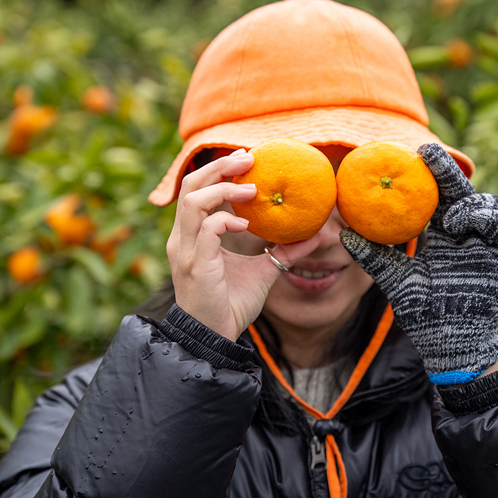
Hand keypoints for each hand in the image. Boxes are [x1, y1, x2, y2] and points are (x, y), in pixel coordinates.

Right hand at [167, 149, 319, 340]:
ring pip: (193, 201)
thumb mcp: (263, 270)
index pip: (197, 189)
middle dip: (219, 166)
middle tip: (248, 158)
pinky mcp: (195, 264)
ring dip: (223, 188)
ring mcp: (186, 250)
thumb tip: (314, 234)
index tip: (247, 159)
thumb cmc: (232, 305)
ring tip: (252, 188)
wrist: (214, 338)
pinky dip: (226, 219)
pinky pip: (207, 228)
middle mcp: (183, 238)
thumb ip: (283, 250)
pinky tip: (246, 223)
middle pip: (190, 185)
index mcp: (193, 235)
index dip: (218, 169)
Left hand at [340, 144, 497, 382]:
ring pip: (493, 203)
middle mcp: (469, 234)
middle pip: (464, 192)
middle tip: (428, 154)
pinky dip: (492, 220)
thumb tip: (342, 233)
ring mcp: (491, 244)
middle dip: (448, 171)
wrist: (448, 343)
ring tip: (447, 219)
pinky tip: (468, 225)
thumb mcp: (396, 280)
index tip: (413, 154)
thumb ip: (374, 257)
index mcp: (444, 234)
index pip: (438, 197)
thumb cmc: (422, 313)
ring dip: (470, 202)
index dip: (430, 174)